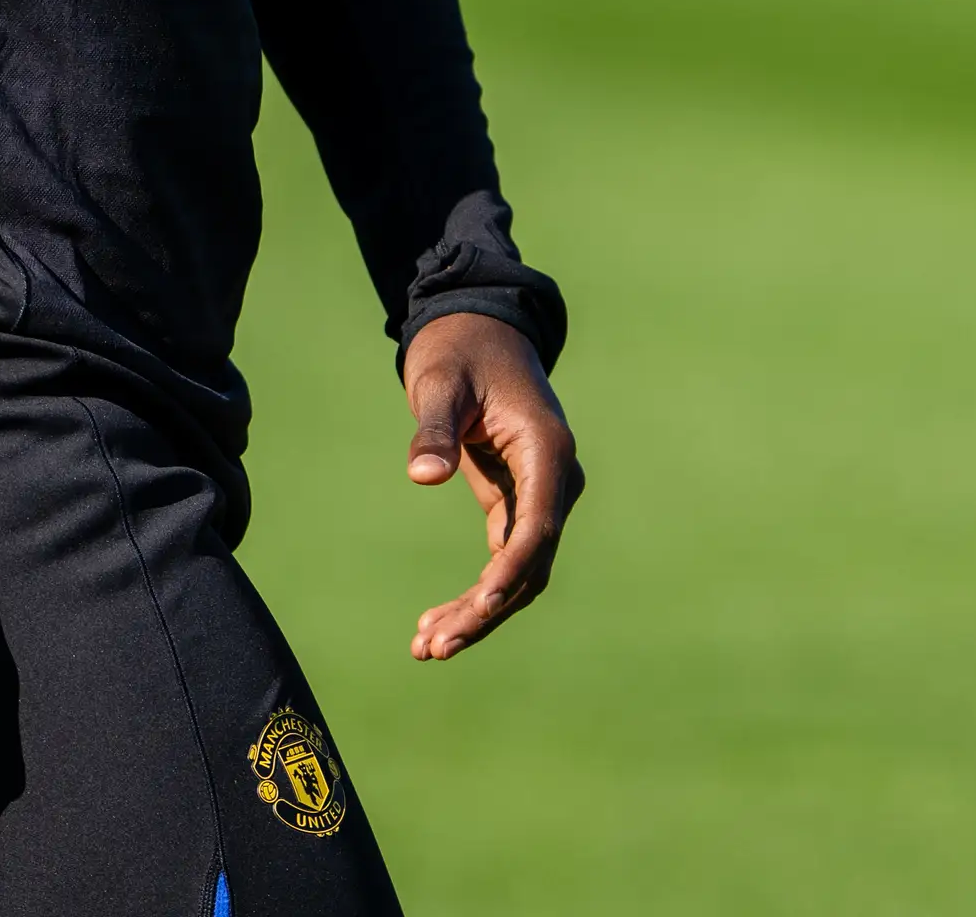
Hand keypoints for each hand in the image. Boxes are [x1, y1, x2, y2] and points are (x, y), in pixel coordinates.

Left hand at [400, 310, 582, 660]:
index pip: (537, 528)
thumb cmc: (459, 350)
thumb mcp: (441, 381)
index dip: (510, 573)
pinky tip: (436, 623)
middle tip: (435, 646)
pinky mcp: (518, 501)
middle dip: (486, 610)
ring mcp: (540, 495)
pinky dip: (477, 592)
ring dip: (479, 612)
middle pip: (530, 564)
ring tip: (426, 648)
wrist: (478, 328)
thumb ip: (435, 427)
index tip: (481, 607)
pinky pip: (504, 558)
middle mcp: (554, 481)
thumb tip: (422, 476)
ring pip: (519, 572)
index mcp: (546, 452)